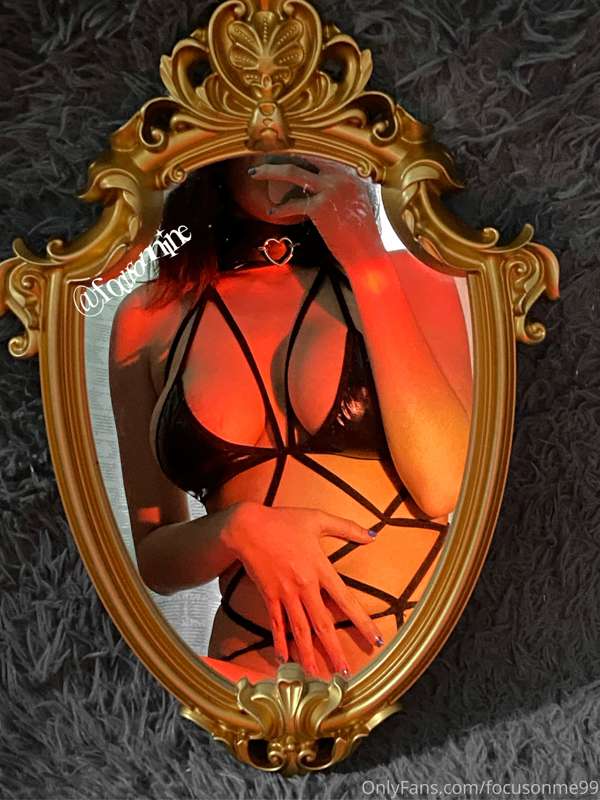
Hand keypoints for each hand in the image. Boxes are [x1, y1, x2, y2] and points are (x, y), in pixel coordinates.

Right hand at [220, 501, 384, 677]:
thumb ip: (347, 528)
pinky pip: (276, 624)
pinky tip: (285, 661)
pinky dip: (280, 643)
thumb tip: (375, 535)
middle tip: (345, 675)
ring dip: (309, 656)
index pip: (345, 600)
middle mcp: (304, 586)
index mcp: (319, 568)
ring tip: (318, 678)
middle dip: (334, 651)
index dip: (361, 621)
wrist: (248, 526)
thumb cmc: (284, 520)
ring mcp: (284, 594)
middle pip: (322, 624)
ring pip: (299, 631)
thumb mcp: (318, 518)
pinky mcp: (268, 596)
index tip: (375, 639)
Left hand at [248, 156, 384, 269]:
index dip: (299, 151)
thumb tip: (320, 187)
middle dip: (280, 153)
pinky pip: (293, 203)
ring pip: (293, 172)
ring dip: (270, 170)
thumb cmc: (360, 236)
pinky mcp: (321, 207)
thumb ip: (343, 191)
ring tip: (254, 172)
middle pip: (304, 155)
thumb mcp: (357, 205)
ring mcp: (331, 190)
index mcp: (350, 174)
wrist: (367, 254)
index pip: (320, 154)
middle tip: (263, 154)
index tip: (283, 150)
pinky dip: (280, 208)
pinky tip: (272, 211)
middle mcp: (341, 176)